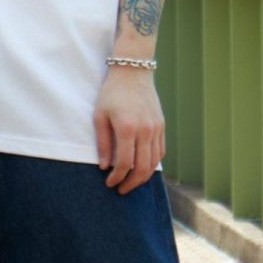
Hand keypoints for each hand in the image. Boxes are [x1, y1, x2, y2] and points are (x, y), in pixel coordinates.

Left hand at [93, 67, 164, 193]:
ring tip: (131, 182)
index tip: (110, 183)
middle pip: (142, 168)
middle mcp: (145, 131)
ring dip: (143, 177)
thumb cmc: (112, 94)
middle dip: (131, 183)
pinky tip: (143, 168)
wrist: (133, 73)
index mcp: (127, 128)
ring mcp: (156, 129)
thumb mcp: (99, 116)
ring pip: (154, 163)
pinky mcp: (162, 126)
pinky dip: (152, 164)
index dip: (117, 178)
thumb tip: (105, 167)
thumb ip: (103, 143)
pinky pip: (160, 152)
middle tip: (121, 190)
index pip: (124, 163)